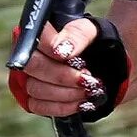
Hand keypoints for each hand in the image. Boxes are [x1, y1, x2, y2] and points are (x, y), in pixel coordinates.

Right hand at [9, 16, 128, 120]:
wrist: (108, 65)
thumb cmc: (98, 43)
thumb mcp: (95, 31)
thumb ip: (78, 34)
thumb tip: (60, 48)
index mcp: (39, 30)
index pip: (32, 36)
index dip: (49, 47)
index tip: (72, 57)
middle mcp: (28, 53)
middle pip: (31, 65)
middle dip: (62, 75)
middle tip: (87, 78)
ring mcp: (27, 77)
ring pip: (35, 88)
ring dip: (66, 92)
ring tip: (89, 89)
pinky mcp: (33, 98)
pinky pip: (38, 106)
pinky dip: (62, 106)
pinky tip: (81, 102)